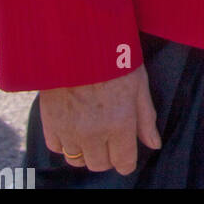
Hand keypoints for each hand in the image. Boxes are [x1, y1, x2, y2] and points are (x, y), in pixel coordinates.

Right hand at [39, 64, 161, 174]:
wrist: (76, 39)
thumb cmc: (113, 55)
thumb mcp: (138, 82)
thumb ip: (145, 117)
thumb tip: (154, 144)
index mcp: (120, 122)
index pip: (124, 162)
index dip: (127, 160)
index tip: (127, 153)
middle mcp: (93, 132)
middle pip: (100, 165)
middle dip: (108, 155)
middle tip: (110, 137)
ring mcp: (69, 129)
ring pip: (78, 160)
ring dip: (87, 150)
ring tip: (92, 130)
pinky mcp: (50, 123)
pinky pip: (57, 148)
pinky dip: (65, 142)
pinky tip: (73, 125)